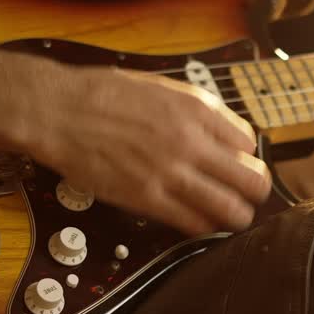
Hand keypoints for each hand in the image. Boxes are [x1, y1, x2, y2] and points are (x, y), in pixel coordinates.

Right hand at [30, 65, 271, 235]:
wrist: (60, 110)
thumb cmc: (103, 95)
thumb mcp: (162, 87)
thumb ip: (194, 109)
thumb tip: (220, 129)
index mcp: (197, 109)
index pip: (249, 142)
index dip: (245, 156)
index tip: (235, 162)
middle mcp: (192, 141)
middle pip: (252, 178)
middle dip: (254, 190)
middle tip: (246, 195)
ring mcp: (172, 171)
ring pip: (231, 207)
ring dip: (236, 215)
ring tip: (230, 216)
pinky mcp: (148, 198)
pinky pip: (194, 223)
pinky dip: (204, 227)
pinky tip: (199, 223)